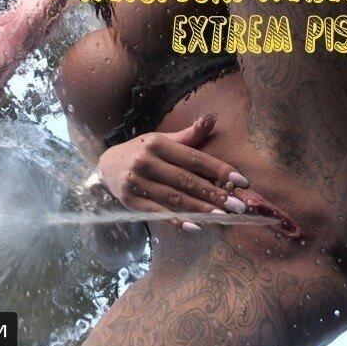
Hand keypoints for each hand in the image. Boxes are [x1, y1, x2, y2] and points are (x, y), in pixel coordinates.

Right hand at [97, 114, 249, 230]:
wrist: (105, 166)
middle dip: (214, 194)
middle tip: (238, 206)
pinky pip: (158, 213)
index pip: (194, 158)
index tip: (241, 180)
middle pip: (186, 180)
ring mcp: (137, 183)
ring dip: (200, 209)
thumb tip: (212, 119)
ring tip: (222, 216)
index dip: (219, 169)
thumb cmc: (141, 152)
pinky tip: (196, 226)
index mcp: (158, 144)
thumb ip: (188, 136)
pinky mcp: (130, 201)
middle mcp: (146, 161)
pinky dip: (177, 220)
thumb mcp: (161, 139)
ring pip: (175, 198)